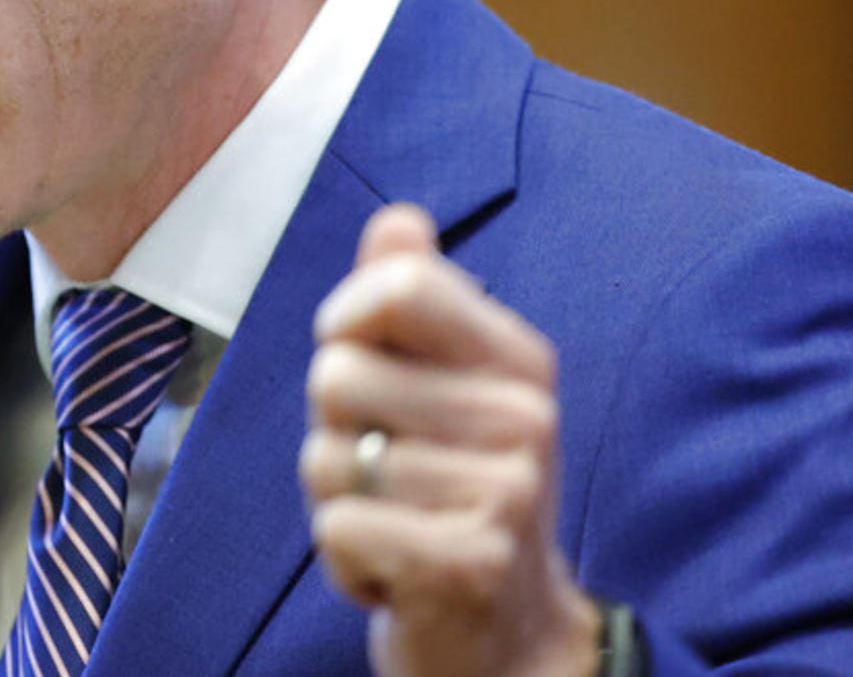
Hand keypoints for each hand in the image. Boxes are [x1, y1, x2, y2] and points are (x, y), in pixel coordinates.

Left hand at [301, 204, 600, 676]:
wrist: (511, 642)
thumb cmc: (456, 498)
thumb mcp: (444, 392)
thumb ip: (413, 302)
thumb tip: (398, 218)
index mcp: (519, 361)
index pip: (400, 286)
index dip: (345, 322)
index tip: (360, 364)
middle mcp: (526, 418)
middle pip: (337, 374)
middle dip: (334, 432)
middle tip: (390, 475)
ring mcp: (506, 493)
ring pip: (327, 460)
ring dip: (339, 504)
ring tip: (397, 525)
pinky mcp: (470, 564)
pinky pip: (336, 528)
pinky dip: (344, 560)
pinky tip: (395, 574)